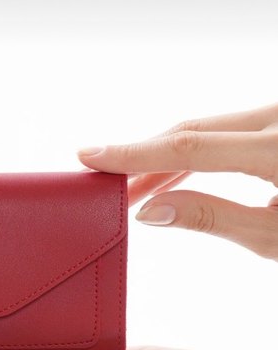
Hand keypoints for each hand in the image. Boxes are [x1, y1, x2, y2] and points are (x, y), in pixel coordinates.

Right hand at [78, 102, 277, 258]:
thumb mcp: (271, 235)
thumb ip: (213, 218)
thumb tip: (152, 211)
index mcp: (276, 149)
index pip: (191, 147)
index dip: (135, 154)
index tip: (91, 157)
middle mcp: (276, 117)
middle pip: (193, 132)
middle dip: (143, 159)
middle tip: (106, 186)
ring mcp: (276, 113)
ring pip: (208, 129)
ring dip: (166, 158)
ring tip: (134, 190)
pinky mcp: (276, 119)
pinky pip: (228, 130)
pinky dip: (197, 151)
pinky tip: (170, 176)